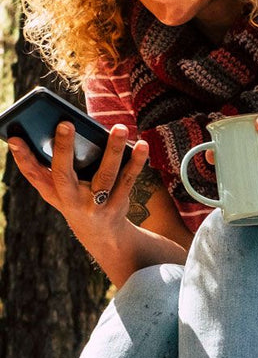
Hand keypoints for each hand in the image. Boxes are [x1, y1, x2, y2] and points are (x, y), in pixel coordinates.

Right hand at [7, 121, 148, 242]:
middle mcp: (71, 200)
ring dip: (113, 150)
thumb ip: (47, 168)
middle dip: (62, 148)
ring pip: (105, 174)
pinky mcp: (118, 203)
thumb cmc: (75, 200)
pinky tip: (141, 145)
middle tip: (66, 123)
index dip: (22, 158)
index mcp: (53, 192)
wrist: (102, 234)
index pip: (33, 174)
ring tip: (119, 128)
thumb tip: (41, 133)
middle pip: (64, 174)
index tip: (15, 137)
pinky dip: (136, 161)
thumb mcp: (57, 190)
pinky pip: (128, 179)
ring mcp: (97, 204)